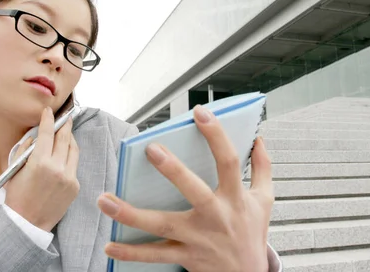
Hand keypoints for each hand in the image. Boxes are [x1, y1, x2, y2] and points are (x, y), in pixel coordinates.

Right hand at [4, 106, 79, 231]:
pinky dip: (69, 158)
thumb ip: (25, 150)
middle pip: (64, 137)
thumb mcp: (14, 170)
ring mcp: (69, 177)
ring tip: (66, 133)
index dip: (49, 119)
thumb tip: (35, 136)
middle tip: (65, 116)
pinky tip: (64, 155)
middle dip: (64, 124)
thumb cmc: (17, 197)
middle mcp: (57, 168)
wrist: (27, 223)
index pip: (47, 132)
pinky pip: (74, 165)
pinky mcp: (75, 185)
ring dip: (70, 139)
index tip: (49, 111)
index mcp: (39, 162)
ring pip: (73, 150)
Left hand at [97, 105, 273, 271]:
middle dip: (174, 170)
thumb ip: (262, 168)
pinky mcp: (186, 257)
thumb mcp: (265, 201)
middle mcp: (215, 217)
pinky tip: (109, 245)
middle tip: (151, 149)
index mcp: (235, 198)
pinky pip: (155, 255)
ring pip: (162, 225)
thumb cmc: (252, 235)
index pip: (229, 161)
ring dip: (131, 214)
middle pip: (194, 191)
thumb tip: (259, 140)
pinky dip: (131, 252)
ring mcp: (198, 238)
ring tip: (104, 200)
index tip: (200, 113)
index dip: (216, 136)